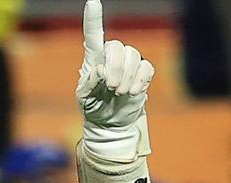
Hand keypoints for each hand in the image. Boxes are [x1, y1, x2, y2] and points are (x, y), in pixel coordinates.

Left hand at [76, 0, 154, 161]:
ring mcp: (129, 63)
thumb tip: (101, 69)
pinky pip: (146, 68)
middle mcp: (112, 55)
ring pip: (133, 56)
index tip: (92, 2)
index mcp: (94, 58)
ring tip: (119, 92)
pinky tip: (131, 92)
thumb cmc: (94, 107)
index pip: (93, 35)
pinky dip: (139, 81)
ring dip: (126, 77)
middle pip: (117, 47)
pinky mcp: (142, 73)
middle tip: (111, 87)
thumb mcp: (84, 98)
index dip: (93, 19)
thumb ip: (88, 83)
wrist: (110, 123)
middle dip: (115, 68)